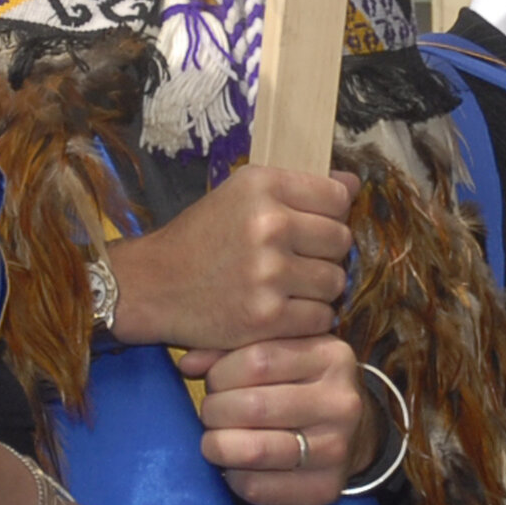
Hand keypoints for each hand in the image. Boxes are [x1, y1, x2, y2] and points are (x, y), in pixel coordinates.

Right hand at [104, 166, 355, 351]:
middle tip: (295, 262)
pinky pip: (321, 318)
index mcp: (263, 185)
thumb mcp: (241, 194)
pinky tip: (282, 310)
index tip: (309, 229)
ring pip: (335, 282)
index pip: (338, 197)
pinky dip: (307, 319)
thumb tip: (354, 185)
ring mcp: (268, 272)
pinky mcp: (266, 316)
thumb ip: (297, 188)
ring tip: (286, 287)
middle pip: (342, 240)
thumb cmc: (200, 239)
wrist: (151, 286)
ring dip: (318, 289)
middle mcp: (269, 224)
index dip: (329, 216)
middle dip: (324, 254)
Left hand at [179, 333, 372, 504]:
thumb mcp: (279, 353)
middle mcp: (342, 402)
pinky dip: (233, 477)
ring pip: (254, 450)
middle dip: (215, 411)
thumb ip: (233, 349)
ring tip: (215, 439)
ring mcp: (337, 449)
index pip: (257, 360)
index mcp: (331, 357)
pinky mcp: (325, 489)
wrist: (355, 433)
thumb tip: (188, 365)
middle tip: (211, 414)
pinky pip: (258, 487)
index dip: (220, 373)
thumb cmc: (300, 384)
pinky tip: (235, 465)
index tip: (214, 382)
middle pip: (253, 407)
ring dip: (218, 446)